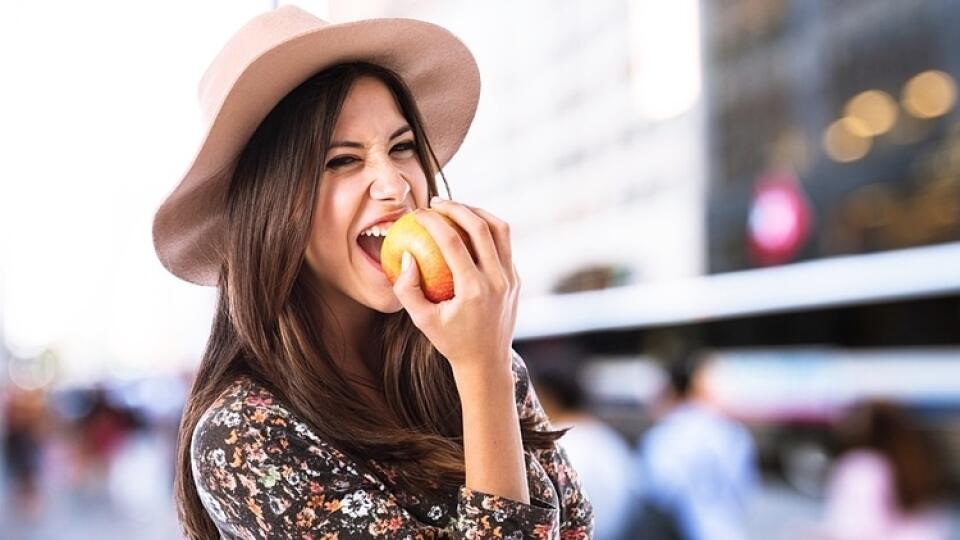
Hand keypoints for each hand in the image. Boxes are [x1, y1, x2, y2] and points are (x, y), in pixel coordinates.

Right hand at [391, 198, 519, 375]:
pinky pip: (504, 245)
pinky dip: (487, 230)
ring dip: (477, 212)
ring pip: (500, 230)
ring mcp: (511, 278)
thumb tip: (406, 257)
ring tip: (455, 208)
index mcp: (474, 290)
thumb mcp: (422, 321)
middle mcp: (497, 280)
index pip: (452, 243)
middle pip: (480, 227)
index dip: (433, 222)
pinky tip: (468, 228)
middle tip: (437, 203)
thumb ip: (407, 290)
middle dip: (456, 207)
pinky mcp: (516, 279)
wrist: (487, 362)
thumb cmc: (450, 342)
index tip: (418, 214)